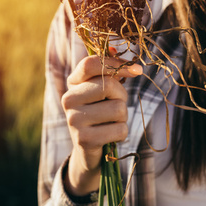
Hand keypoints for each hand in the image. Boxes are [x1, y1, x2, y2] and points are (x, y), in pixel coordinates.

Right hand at [61, 54, 142, 195]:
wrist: (87, 150)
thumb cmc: (100, 113)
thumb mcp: (102, 90)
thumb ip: (110, 71)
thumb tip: (121, 54)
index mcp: (72, 83)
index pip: (90, 64)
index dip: (116, 64)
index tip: (137, 70)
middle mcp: (68, 100)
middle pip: (108, 85)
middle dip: (122, 96)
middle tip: (117, 105)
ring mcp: (74, 120)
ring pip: (118, 109)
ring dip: (123, 117)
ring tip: (111, 122)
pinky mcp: (84, 140)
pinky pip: (120, 130)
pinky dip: (122, 133)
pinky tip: (110, 135)